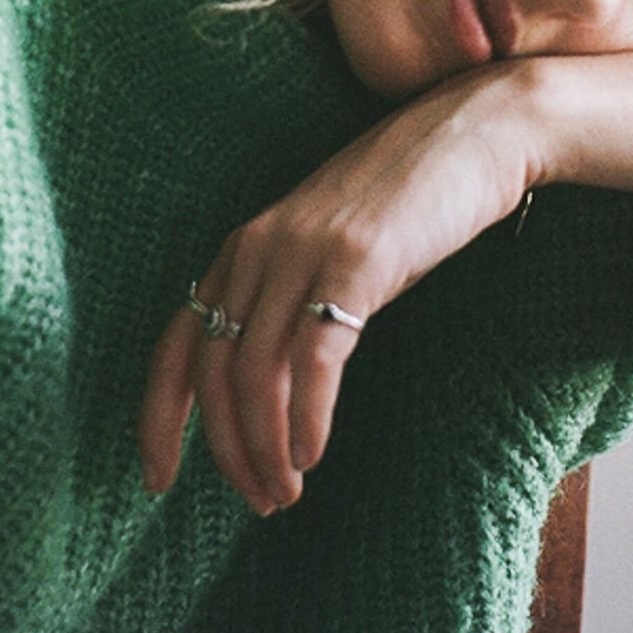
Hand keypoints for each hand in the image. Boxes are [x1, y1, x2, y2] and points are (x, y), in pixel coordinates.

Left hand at [137, 62, 545, 512]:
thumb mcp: (329, 247)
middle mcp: (258, 248)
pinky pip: (313, 357)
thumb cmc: (408, 199)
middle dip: (229, 450)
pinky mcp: (357, 261)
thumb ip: (290, 295)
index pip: (174, 346)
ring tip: (287, 491)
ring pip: (257, 373)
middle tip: (261, 500)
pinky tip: (314, 453)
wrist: (475, 132)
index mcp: (242, 248)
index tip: (157, 482)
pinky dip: (306, 416)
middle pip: (215, 372)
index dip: (159, 420)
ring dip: (266, 446)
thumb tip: (267, 384)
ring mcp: (305, 251)